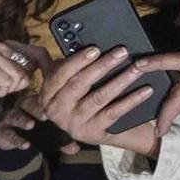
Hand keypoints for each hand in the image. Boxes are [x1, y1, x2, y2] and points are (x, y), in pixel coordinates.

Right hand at [0, 40, 44, 112]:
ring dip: (7, 89)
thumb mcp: (5, 74)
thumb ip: (22, 67)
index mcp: (7, 46)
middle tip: (1, 85)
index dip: (43, 65)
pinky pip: (7, 83)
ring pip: (18, 78)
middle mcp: (1, 47)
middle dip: (17, 84)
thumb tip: (43, 65)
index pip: (37, 51)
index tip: (41, 74)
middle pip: (29, 69)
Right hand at [0, 92, 79, 155]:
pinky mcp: (1, 131)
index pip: (40, 99)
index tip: (56, 106)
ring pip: (15, 116)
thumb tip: (75, 148)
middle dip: (35, 109)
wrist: (10, 138)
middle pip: (27, 104)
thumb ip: (61, 141)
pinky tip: (25, 145)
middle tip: (44, 115)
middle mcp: (20, 107)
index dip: (47, 102)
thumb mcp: (47, 133)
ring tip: (30, 125)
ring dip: (23, 120)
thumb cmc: (33, 131)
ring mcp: (9, 118)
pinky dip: (17, 139)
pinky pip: (8, 134)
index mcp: (34, 104)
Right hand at [39, 45, 157, 151]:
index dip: (78, 61)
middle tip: (122, 52)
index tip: (96, 48)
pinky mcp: (91, 133)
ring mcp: (73, 123)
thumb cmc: (82, 99)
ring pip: (98, 97)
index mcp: (47, 95)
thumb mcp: (64, 83)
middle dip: (102, 66)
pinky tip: (145, 90)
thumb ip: (57, 66)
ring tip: (137, 68)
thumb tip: (34, 46)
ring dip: (120, 80)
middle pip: (79, 84)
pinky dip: (131, 100)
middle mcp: (56, 111)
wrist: (98, 130)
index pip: (59, 75)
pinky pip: (113, 113)